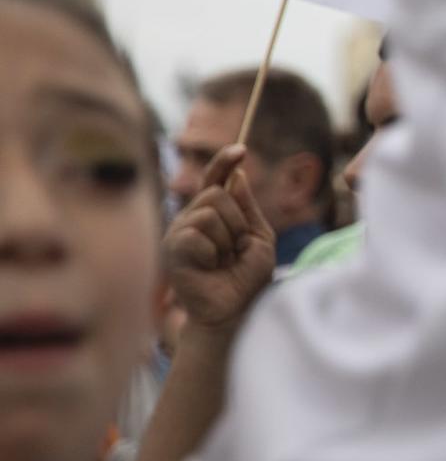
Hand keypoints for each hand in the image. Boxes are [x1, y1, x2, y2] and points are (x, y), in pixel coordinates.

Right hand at [161, 145, 276, 337]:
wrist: (234, 311)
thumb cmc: (246, 279)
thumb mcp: (258, 239)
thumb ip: (247, 208)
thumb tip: (238, 175)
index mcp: (213, 215)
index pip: (215, 180)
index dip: (224, 162)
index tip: (240, 150)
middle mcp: (191, 219)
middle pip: (217, 193)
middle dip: (238, 222)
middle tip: (235, 250)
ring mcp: (179, 233)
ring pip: (209, 211)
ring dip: (227, 238)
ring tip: (222, 261)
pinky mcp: (172, 249)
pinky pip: (196, 233)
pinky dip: (212, 251)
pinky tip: (208, 268)